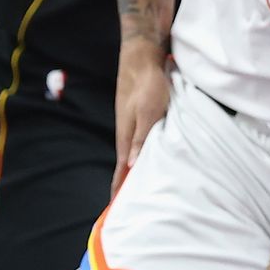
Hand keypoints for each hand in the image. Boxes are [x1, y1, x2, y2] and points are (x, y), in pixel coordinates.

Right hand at [112, 40, 170, 196]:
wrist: (143, 57)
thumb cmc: (148, 84)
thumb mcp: (148, 112)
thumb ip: (141, 137)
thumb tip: (132, 165)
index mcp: (126, 137)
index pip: (120, 171)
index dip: (117, 190)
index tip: (115, 211)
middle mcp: (127, 135)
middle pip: (126, 167)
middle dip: (127, 188)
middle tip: (132, 210)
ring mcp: (134, 126)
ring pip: (136, 156)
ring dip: (138, 173)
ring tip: (143, 191)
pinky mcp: (143, 119)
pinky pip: (143, 146)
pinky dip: (146, 159)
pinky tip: (154, 161)